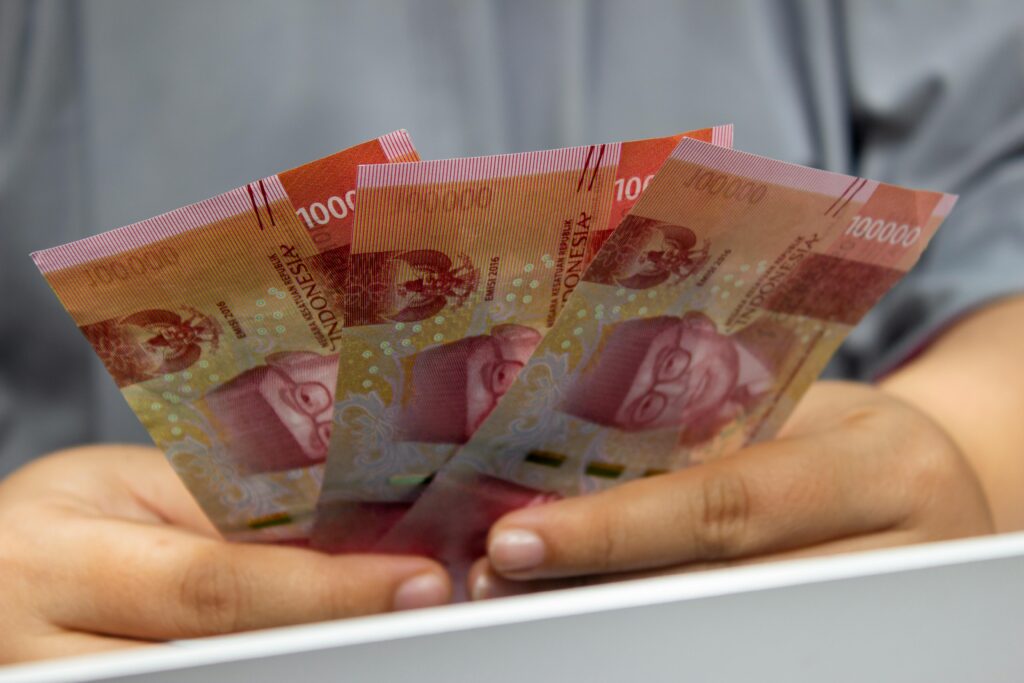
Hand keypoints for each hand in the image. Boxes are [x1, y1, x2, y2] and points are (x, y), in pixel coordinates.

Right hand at [0, 446, 450, 663]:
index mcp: (57, 561)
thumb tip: (353, 541)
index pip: (215, 585)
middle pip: (222, 666)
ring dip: (311, 670)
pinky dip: (265, 681)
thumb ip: (229, 519)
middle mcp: (47, 655)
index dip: (327, 590)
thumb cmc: (61, 518)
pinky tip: (317, 660)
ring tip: (379, 640)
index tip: (417, 583)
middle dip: (333, 648)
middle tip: (417, 624)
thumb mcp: (131, 493)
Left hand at [470, 381, 993, 598]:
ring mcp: (880, 620)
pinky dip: (656, 634)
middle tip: (496, 578)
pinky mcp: (851, 652)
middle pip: (716, 591)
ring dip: (610, 621)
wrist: (926, 488)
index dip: (613, 529)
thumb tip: (550, 456)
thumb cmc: (840, 434)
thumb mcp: (790, 412)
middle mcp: (895, 555)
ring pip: (720, 635)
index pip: (726, 504)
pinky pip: (735, 645)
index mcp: (877, 468)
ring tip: (527, 600)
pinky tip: (593, 615)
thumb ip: (697, 436)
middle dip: (593, 588)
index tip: (515, 540)